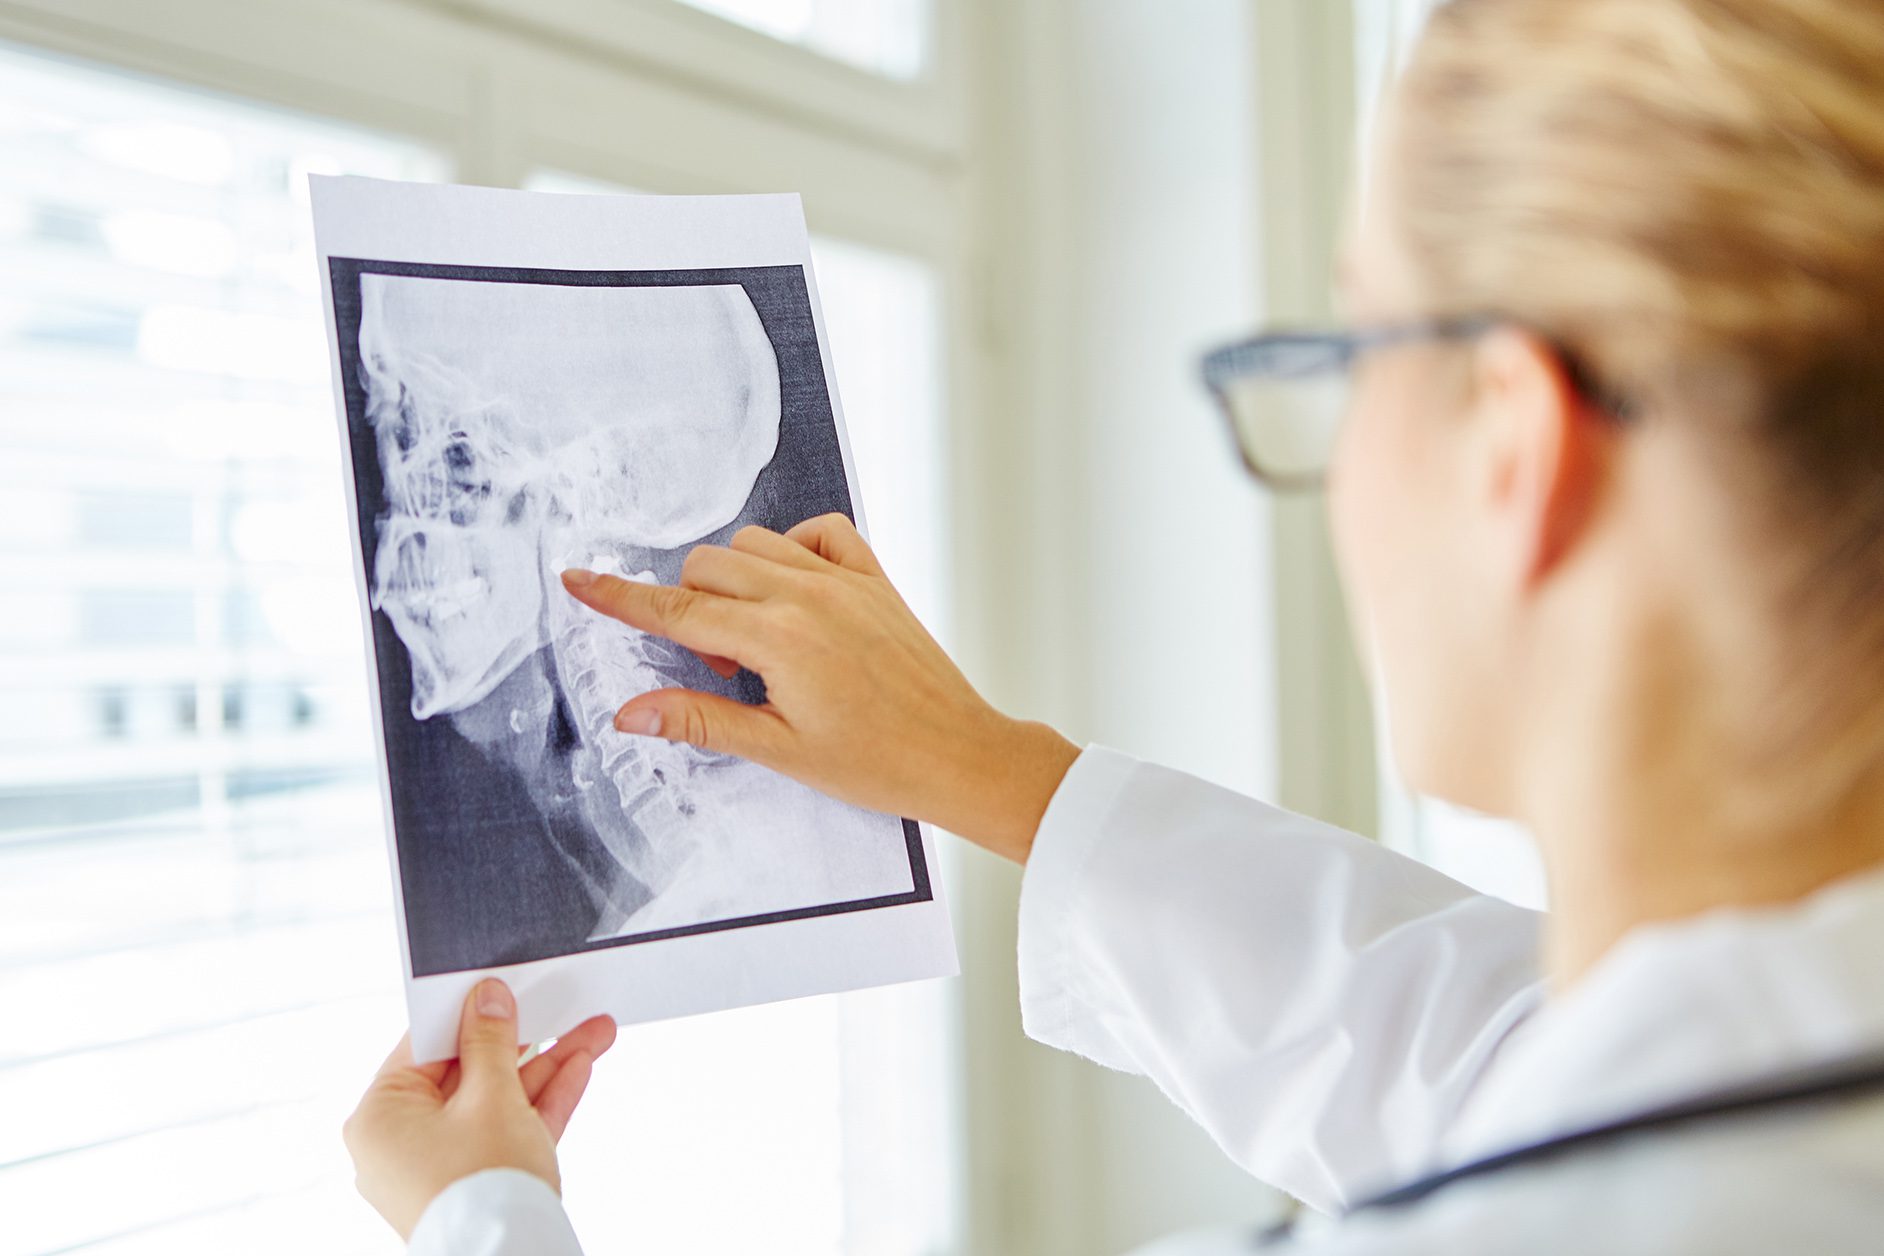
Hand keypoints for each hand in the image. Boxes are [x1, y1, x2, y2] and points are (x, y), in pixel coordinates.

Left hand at [343, 979, 616, 1239]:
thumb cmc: (481, 1189)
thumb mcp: (491, 1097)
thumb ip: (491, 1041)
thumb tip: (486, 999)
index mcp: (380, 1116)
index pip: (424, 1046)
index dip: (467, 1013)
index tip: (498, 988)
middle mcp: (402, 1141)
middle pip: (468, 1072)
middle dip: (524, 1040)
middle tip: (554, 1006)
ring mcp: (441, 1164)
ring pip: (497, 1100)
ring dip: (546, 1067)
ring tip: (593, 1032)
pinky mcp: (477, 1181)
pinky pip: (507, 1129)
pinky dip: (541, 1103)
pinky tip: (580, 1066)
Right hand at [559, 513, 1079, 861]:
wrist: (959, 754)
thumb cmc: (880, 762)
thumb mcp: (778, 750)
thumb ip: (700, 720)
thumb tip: (632, 713)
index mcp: (777, 639)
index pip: (677, 610)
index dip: (620, 597)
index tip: (579, 579)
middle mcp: (807, 595)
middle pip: (708, 568)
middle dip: (691, 607)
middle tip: (724, 670)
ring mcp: (844, 580)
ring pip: (755, 544)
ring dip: (736, 581)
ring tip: (759, 643)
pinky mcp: (875, 578)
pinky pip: (820, 532)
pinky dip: (794, 549)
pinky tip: (796, 594)